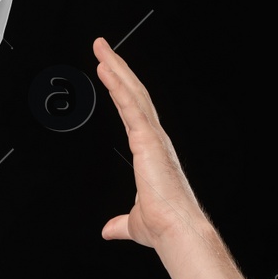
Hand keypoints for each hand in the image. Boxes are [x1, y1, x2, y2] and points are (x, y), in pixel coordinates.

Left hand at [93, 37, 206, 249]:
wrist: (176, 231)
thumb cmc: (162, 226)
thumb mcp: (133, 222)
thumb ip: (120, 222)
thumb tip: (109, 230)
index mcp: (152, 152)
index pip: (133, 112)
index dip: (121, 89)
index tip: (108, 72)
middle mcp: (155, 139)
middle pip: (134, 94)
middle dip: (118, 68)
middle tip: (101, 47)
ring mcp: (153, 137)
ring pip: (132, 93)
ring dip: (116, 68)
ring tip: (100, 48)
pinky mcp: (148, 140)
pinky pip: (130, 106)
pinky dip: (117, 86)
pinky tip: (105, 70)